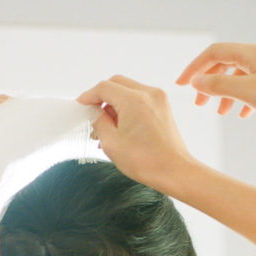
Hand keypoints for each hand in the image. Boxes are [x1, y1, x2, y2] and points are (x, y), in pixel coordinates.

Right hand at [77, 76, 195, 192]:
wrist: (174, 171)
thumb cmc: (146, 162)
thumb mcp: (112, 143)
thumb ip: (99, 122)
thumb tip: (94, 112)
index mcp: (134, 100)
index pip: (104, 87)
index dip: (89, 96)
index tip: (81, 106)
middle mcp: (148, 93)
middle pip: (117, 84)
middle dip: (102, 98)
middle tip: (93, 116)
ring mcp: (158, 98)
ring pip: (128, 91)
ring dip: (115, 104)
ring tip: (107, 128)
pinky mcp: (162, 107)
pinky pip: (139, 99)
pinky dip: (127, 108)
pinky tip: (121, 127)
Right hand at [176, 43, 255, 124]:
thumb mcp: (248, 92)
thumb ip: (220, 86)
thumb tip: (197, 82)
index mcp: (251, 53)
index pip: (214, 53)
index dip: (194, 68)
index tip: (180, 85)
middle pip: (225, 63)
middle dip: (208, 82)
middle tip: (198, 103)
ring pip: (239, 77)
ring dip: (225, 93)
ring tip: (219, 113)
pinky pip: (254, 86)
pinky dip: (242, 99)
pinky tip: (243, 114)